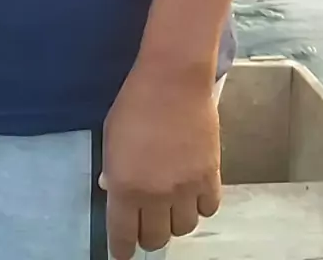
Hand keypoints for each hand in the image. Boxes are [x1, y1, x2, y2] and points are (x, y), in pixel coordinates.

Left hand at [100, 66, 220, 259]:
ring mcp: (186, 188)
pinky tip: (193, 192)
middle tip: (147, 219)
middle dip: (148, 233)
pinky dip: (200, 206)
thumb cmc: (135, 102)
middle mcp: (155, 195)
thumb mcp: (112, 136)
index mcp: (125, 187)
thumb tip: (113, 191)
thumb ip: (113, 169)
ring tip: (172, 203)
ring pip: (184, 229)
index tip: (123, 252)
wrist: (173, 79)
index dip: (122, 250)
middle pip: (155, 239)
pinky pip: (208, 209)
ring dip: (175, 220)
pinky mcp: (210, 175)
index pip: (123, 237)